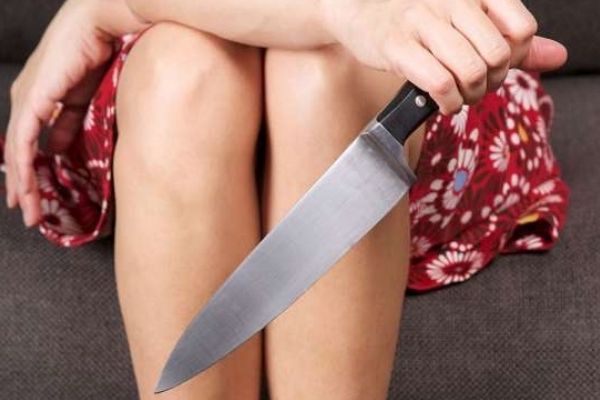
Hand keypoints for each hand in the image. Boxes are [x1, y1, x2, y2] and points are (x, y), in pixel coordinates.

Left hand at [4, 0, 148, 226]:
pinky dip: (23, 166)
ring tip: (29, 210)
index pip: (28, 143)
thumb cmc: (100, 53)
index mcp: (38, 98)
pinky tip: (26, 186)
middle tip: (31, 214)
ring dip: (23, 183)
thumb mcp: (83, 99)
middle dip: (25, 186)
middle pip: (19, 152)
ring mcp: (27, 99)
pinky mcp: (34, 99)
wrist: (102, 23)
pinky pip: (22, 141)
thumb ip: (67, 124)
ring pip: (17, 152)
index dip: (31, 172)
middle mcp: (26, 100)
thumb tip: (56, 149)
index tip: (37, 198)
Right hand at [320, 0, 567, 114]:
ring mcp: (423, 22)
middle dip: (491, 84)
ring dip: (469, 97)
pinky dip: (447, 103)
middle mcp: (451, 2)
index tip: (494, 68)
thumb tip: (557, 56)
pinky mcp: (398, 46)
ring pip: (471, 70)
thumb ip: (511, 40)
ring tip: (457, 98)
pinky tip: (441, 103)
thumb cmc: (416, 22)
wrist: (360, 15)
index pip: (521, 28)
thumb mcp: (467, 23)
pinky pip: (439, 82)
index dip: (515, 59)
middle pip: (498, 55)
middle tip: (474, 89)